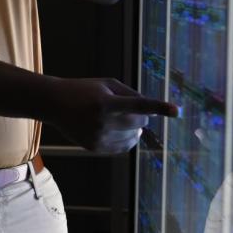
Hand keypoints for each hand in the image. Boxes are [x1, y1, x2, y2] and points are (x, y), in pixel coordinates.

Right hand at [48, 78, 177, 153]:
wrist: (54, 103)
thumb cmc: (84, 89)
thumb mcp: (107, 84)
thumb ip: (131, 95)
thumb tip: (152, 111)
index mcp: (106, 102)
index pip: (140, 105)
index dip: (159, 107)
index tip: (177, 111)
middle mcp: (102, 121)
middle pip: (139, 123)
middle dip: (142, 118)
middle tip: (133, 112)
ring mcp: (98, 136)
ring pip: (133, 138)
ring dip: (135, 130)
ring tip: (121, 120)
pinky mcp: (94, 147)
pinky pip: (122, 148)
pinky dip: (127, 140)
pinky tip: (119, 131)